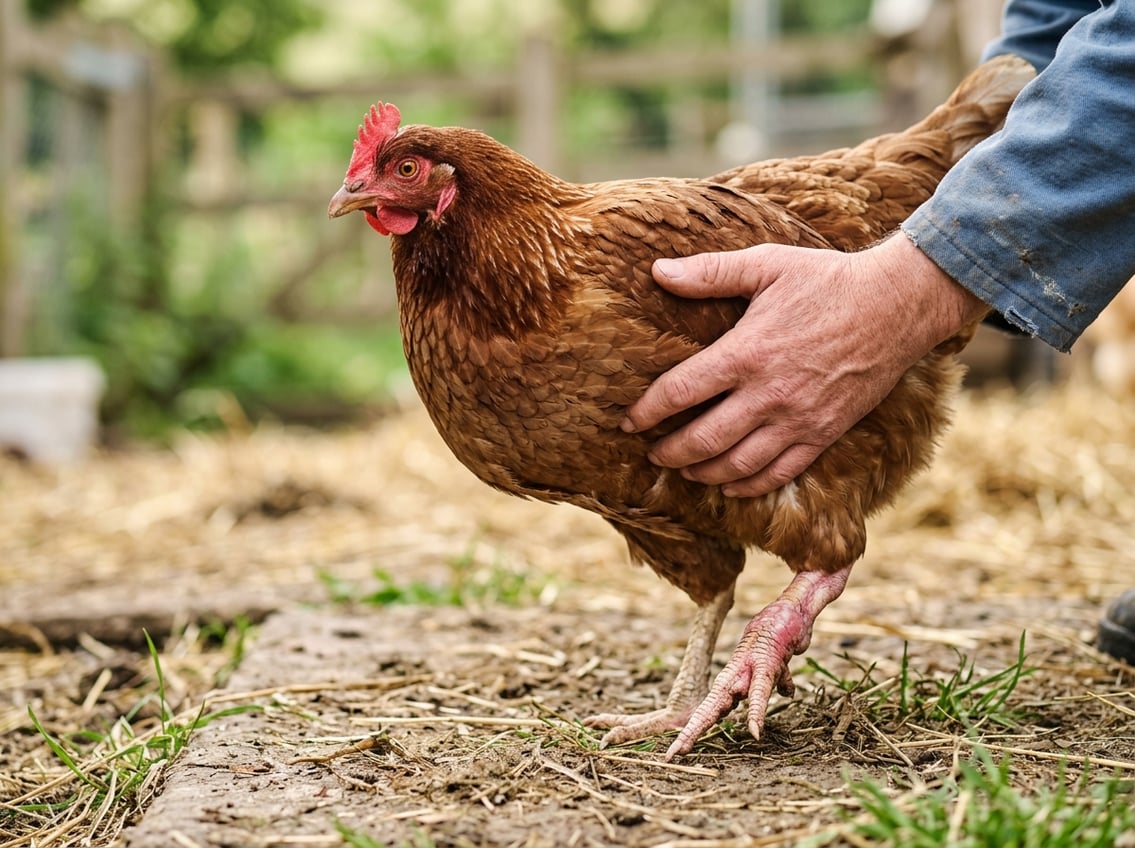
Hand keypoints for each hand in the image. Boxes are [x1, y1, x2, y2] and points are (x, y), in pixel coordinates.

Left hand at [621, 233, 986, 496]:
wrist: (898, 305)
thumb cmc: (828, 280)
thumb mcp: (767, 264)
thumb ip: (709, 272)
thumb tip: (657, 271)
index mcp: (746, 353)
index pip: (679, 392)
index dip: (646, 412)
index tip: (628, 423)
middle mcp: (768, 394)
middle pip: (703, 439)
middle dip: (670, 453)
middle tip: (653, 455)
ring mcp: (797, 419)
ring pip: (738, 465)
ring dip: (704, 474)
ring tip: (685, 471)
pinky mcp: (824, 433)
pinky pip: (780, 472)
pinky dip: (750, 485)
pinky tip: (731, 485)